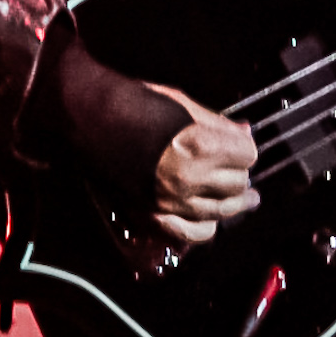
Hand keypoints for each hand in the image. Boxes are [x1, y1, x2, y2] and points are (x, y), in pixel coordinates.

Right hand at [144, 83, 260, 246]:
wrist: (88, 118)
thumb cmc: (135, 102)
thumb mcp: (183, 104)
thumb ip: (218, 125)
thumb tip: (245, 132)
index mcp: (200, 146)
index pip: (247, 156)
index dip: (244, 149)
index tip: (241, 147)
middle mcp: (188, 179)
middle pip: (237, 184)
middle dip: (240, 174)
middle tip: (238, 169)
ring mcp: (169, 201)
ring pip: (221, 211)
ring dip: (233, 202)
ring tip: (245, 199)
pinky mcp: (152, 214)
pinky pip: (192, 233)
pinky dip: (206, 227)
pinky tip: (213, 219)